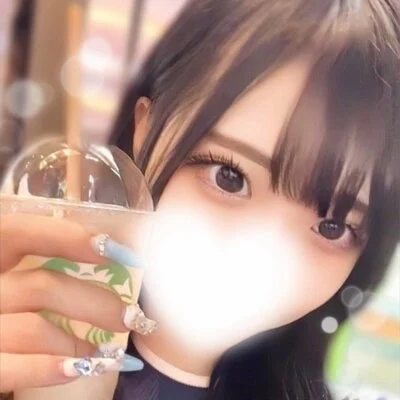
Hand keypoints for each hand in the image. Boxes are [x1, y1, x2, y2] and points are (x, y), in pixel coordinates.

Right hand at [0, 214, 154, 392]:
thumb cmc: (13, 308)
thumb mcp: (18, 279)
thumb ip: (42, 263)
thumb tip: (106, 249)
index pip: (16, 231)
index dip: (63, 236)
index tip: (110, 248)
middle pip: (39, 286)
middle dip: (94, 303)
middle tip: (130, 316)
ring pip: (31, 329)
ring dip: (75, 341)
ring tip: (101, 351)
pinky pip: (11, 369)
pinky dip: (48, 368)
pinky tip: (75, 368)